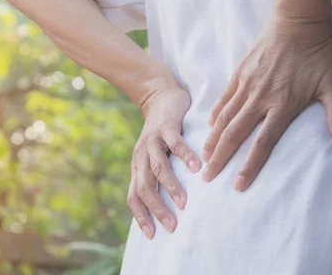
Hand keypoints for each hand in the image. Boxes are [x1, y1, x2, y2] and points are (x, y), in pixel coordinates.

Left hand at [128, 85, 201, 238]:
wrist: (159, 96)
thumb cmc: (161, 133)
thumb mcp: (155, 156)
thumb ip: (158, 177)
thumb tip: (167, 208)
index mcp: (138, 166)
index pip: (133, 196)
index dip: (140, 216)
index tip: (152, 235)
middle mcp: (141, 156)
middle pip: (145, 187)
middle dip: (157, 209)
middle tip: (172, 226)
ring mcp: (152, 140)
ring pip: (158, 167)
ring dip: (170, 187)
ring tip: (184, 203)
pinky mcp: (165, 126)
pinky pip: (175, 143)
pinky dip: (185, 156)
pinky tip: (198, 167)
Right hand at [203, 12, 331, 190]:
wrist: (297, 20)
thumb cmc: (317, 53)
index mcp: (283, 104)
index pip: (263, 143)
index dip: (249, 165)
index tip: (238, 184)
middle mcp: (260, 98)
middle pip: (235, 134)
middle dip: (219, 158)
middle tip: (206, 176)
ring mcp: (247, 84)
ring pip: (225, 118)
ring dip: (213, 139)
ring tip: (203, 156)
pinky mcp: (240, 73)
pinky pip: (225, 98)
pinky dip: (216, 114)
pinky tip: (210, 125)